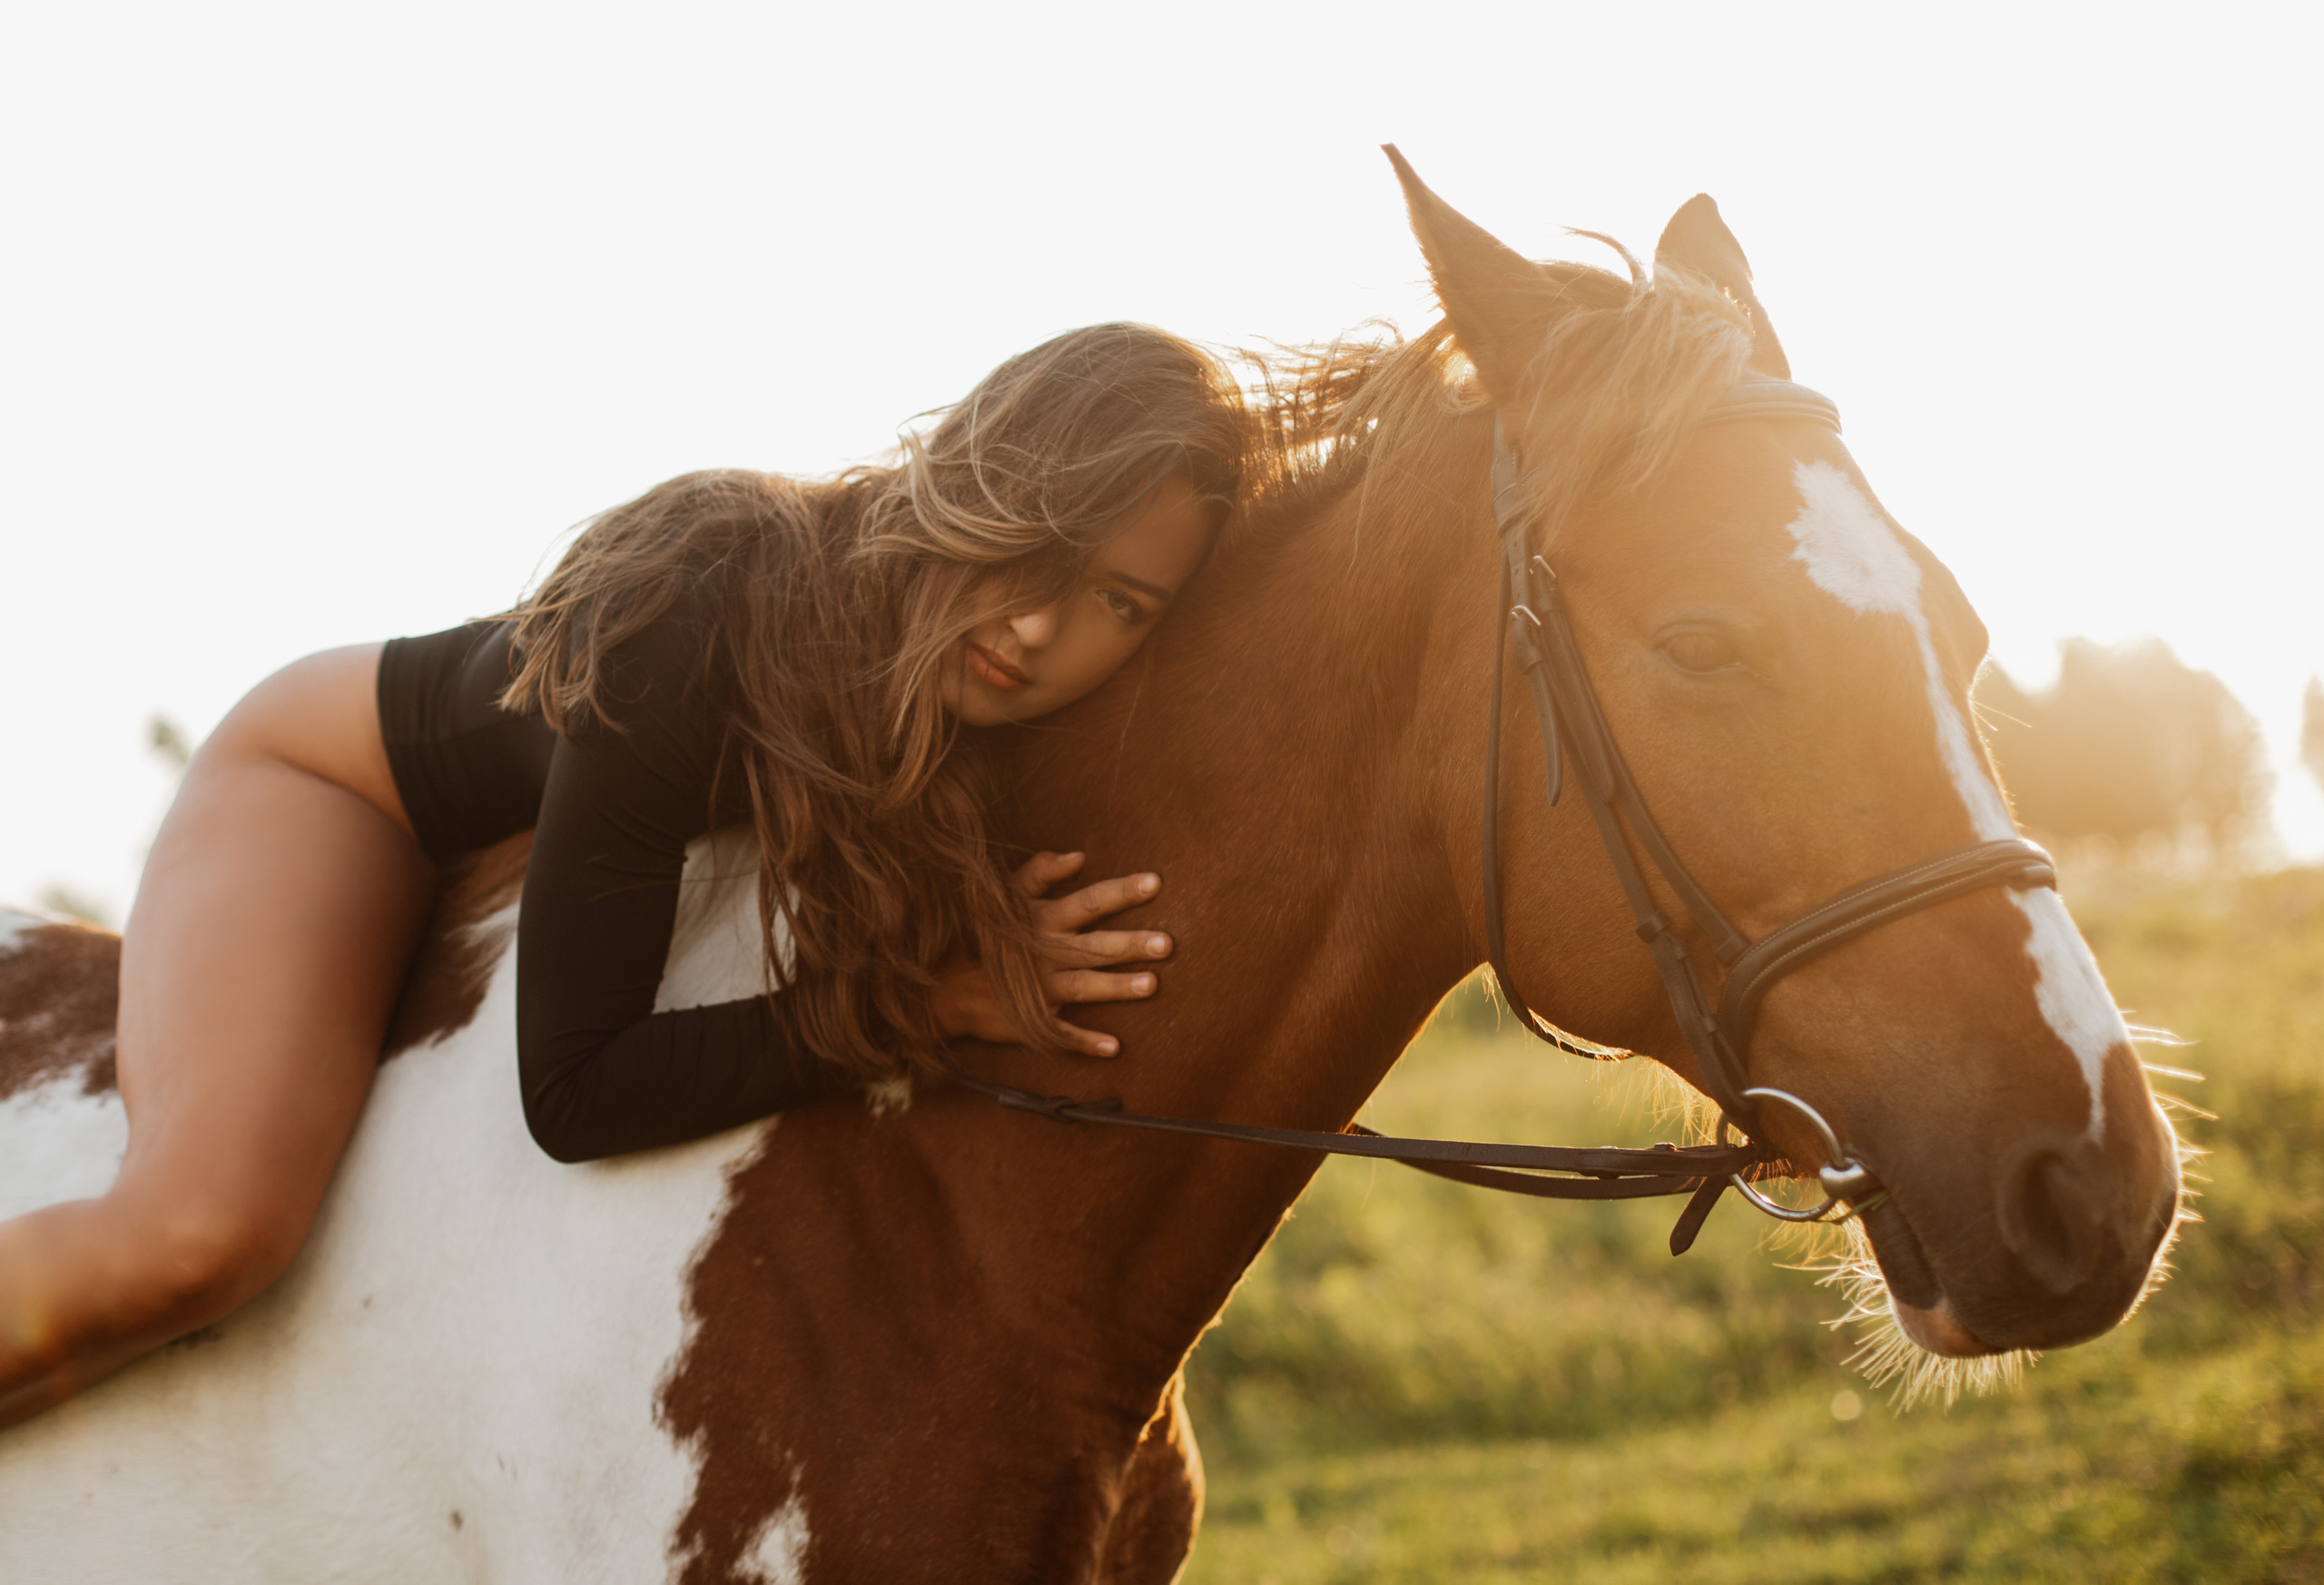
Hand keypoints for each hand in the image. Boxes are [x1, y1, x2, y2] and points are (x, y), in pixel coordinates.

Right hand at [930, 851, 1172, 1056]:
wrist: (943, 983)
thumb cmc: (982, 933)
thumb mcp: (1004, 895)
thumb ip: (1039, 872)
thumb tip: (1078, 857)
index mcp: (1043, 919)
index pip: (1089, 901)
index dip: (1121, 892)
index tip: (1155, 882)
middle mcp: (1046, 952)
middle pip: (1095, 946)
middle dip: (1130, 944)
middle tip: (1167, 943)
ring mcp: (1039, 988)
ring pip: (1085, 986)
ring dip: (1117, 987)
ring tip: (1152, 985)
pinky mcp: (1031, 1019)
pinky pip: (1061, 1032)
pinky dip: (1085, 1041)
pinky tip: (1113, 1047)